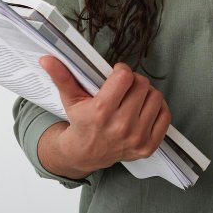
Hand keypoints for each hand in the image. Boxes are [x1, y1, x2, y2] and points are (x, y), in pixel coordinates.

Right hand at [38, 56, 171, 175]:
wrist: (85, 154)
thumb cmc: (81, 123)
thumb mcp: (71, 99)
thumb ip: (62, 76)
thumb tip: (47, 58)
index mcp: (101, 112)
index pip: (125, 77)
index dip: (121, 71)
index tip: (116, 74)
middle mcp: (121, 126)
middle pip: (142, 84)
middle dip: (133, 81)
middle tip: (124, 87)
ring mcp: (137, 137)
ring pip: (156, 97)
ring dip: (146, 94)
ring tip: (133, 98)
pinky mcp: (148, 146)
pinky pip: (165, 115)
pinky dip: (158, 108)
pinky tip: (144, 109)